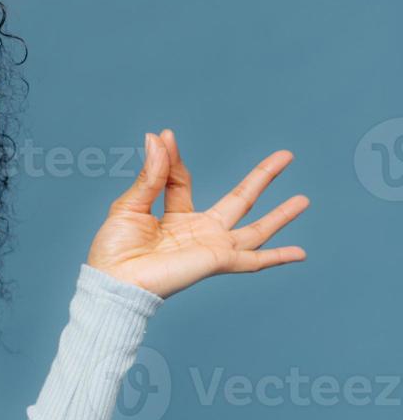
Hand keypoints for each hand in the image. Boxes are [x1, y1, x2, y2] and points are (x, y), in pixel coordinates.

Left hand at [86, 129, 307, 298]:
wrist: (114, 281)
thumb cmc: (114, 250)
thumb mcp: (130, 204)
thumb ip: (152, 174)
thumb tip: (157, 137)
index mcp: (174, 218)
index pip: (182, 181)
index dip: (174, 158)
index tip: (166, 137)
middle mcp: (198, 232)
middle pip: (240, 200)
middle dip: (262, 178)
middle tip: (286, 156)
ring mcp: (212, 247)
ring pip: (256, 228)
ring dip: (282, 215)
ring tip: (305, 199)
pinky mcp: (218, 260)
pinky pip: (254, 260)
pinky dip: (279, 257)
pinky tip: (301, 253)